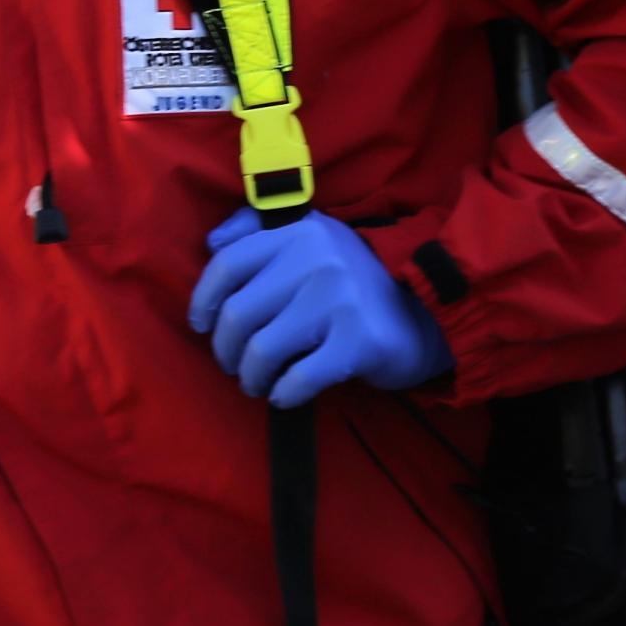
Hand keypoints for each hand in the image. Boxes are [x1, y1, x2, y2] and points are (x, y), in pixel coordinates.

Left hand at [187, 208, 448, 406]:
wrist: (425, 314)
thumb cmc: (353, 282)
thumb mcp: (313, 238)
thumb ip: (258, 230)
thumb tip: (210, 242)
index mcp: (299, 232)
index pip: (228, 264)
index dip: (204, 300)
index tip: (201, 325)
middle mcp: (317, 260)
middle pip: (239, 314)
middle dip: (225, 349)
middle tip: (232, 364)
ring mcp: (338, 301)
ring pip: (262, 350)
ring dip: (250, 376)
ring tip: (255, 382)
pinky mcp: (357, 342)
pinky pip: (298, 378)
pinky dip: (283, 393)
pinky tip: (283, 395)